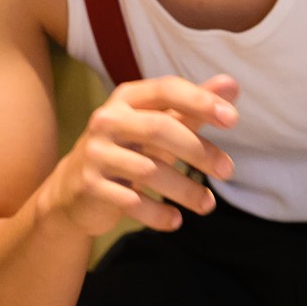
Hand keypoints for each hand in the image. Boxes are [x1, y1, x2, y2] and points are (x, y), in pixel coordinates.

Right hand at [38, 74, 238, 235]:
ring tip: (208, 204)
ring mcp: (95, 154)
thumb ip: (192, 108)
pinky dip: (158, 214)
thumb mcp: (156, 125)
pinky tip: (176, 220)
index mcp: (126, 99)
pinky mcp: (90, 186)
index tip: (233, 120)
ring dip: (185, 190)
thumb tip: (232, 84)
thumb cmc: (127, 149)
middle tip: (228, 170)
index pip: (166, 89)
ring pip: (148, 170)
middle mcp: (106, 120)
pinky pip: (131, 202)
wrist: (73, 187)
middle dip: (198, 151)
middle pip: (159, 129)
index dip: (200, 101)